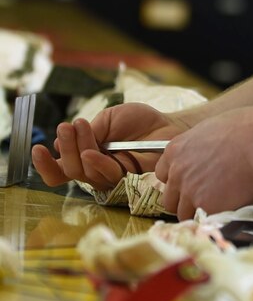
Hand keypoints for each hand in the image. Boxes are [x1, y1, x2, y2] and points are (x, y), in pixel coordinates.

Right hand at [32, 102, 188, 189]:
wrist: (168, 124)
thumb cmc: (139, 122)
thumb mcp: (109, 118)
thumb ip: (90, 132)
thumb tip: (65, 142)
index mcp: (88, 156)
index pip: (62, 168)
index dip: (46, 164)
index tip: (36, 149)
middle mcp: (96, 170)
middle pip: (70, 171)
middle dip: (65, 148)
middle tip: (66, 126)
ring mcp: (111, 177)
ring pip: (84, 174)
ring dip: (78, 149)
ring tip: (80, 126)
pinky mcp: (128, 182)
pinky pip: (106, 176)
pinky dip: (96, 162)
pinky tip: (93, 151)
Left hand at [154, 107, 252, 219]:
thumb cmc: (243, 127)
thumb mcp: (208, 131)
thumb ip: (195, 149)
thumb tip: (201, 159)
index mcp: (175, 150)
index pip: (162, 174)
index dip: (177, 180)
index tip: (189, 182)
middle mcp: (177, 172)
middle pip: (169, 198)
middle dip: (184, 200)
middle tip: (205, 196)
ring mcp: (190, 191)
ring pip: (184, 214)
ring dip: (197, 212)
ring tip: (218, 204)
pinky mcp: (207, 206)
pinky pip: (205, 219)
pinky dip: (215, 215)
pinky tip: (229, 205)